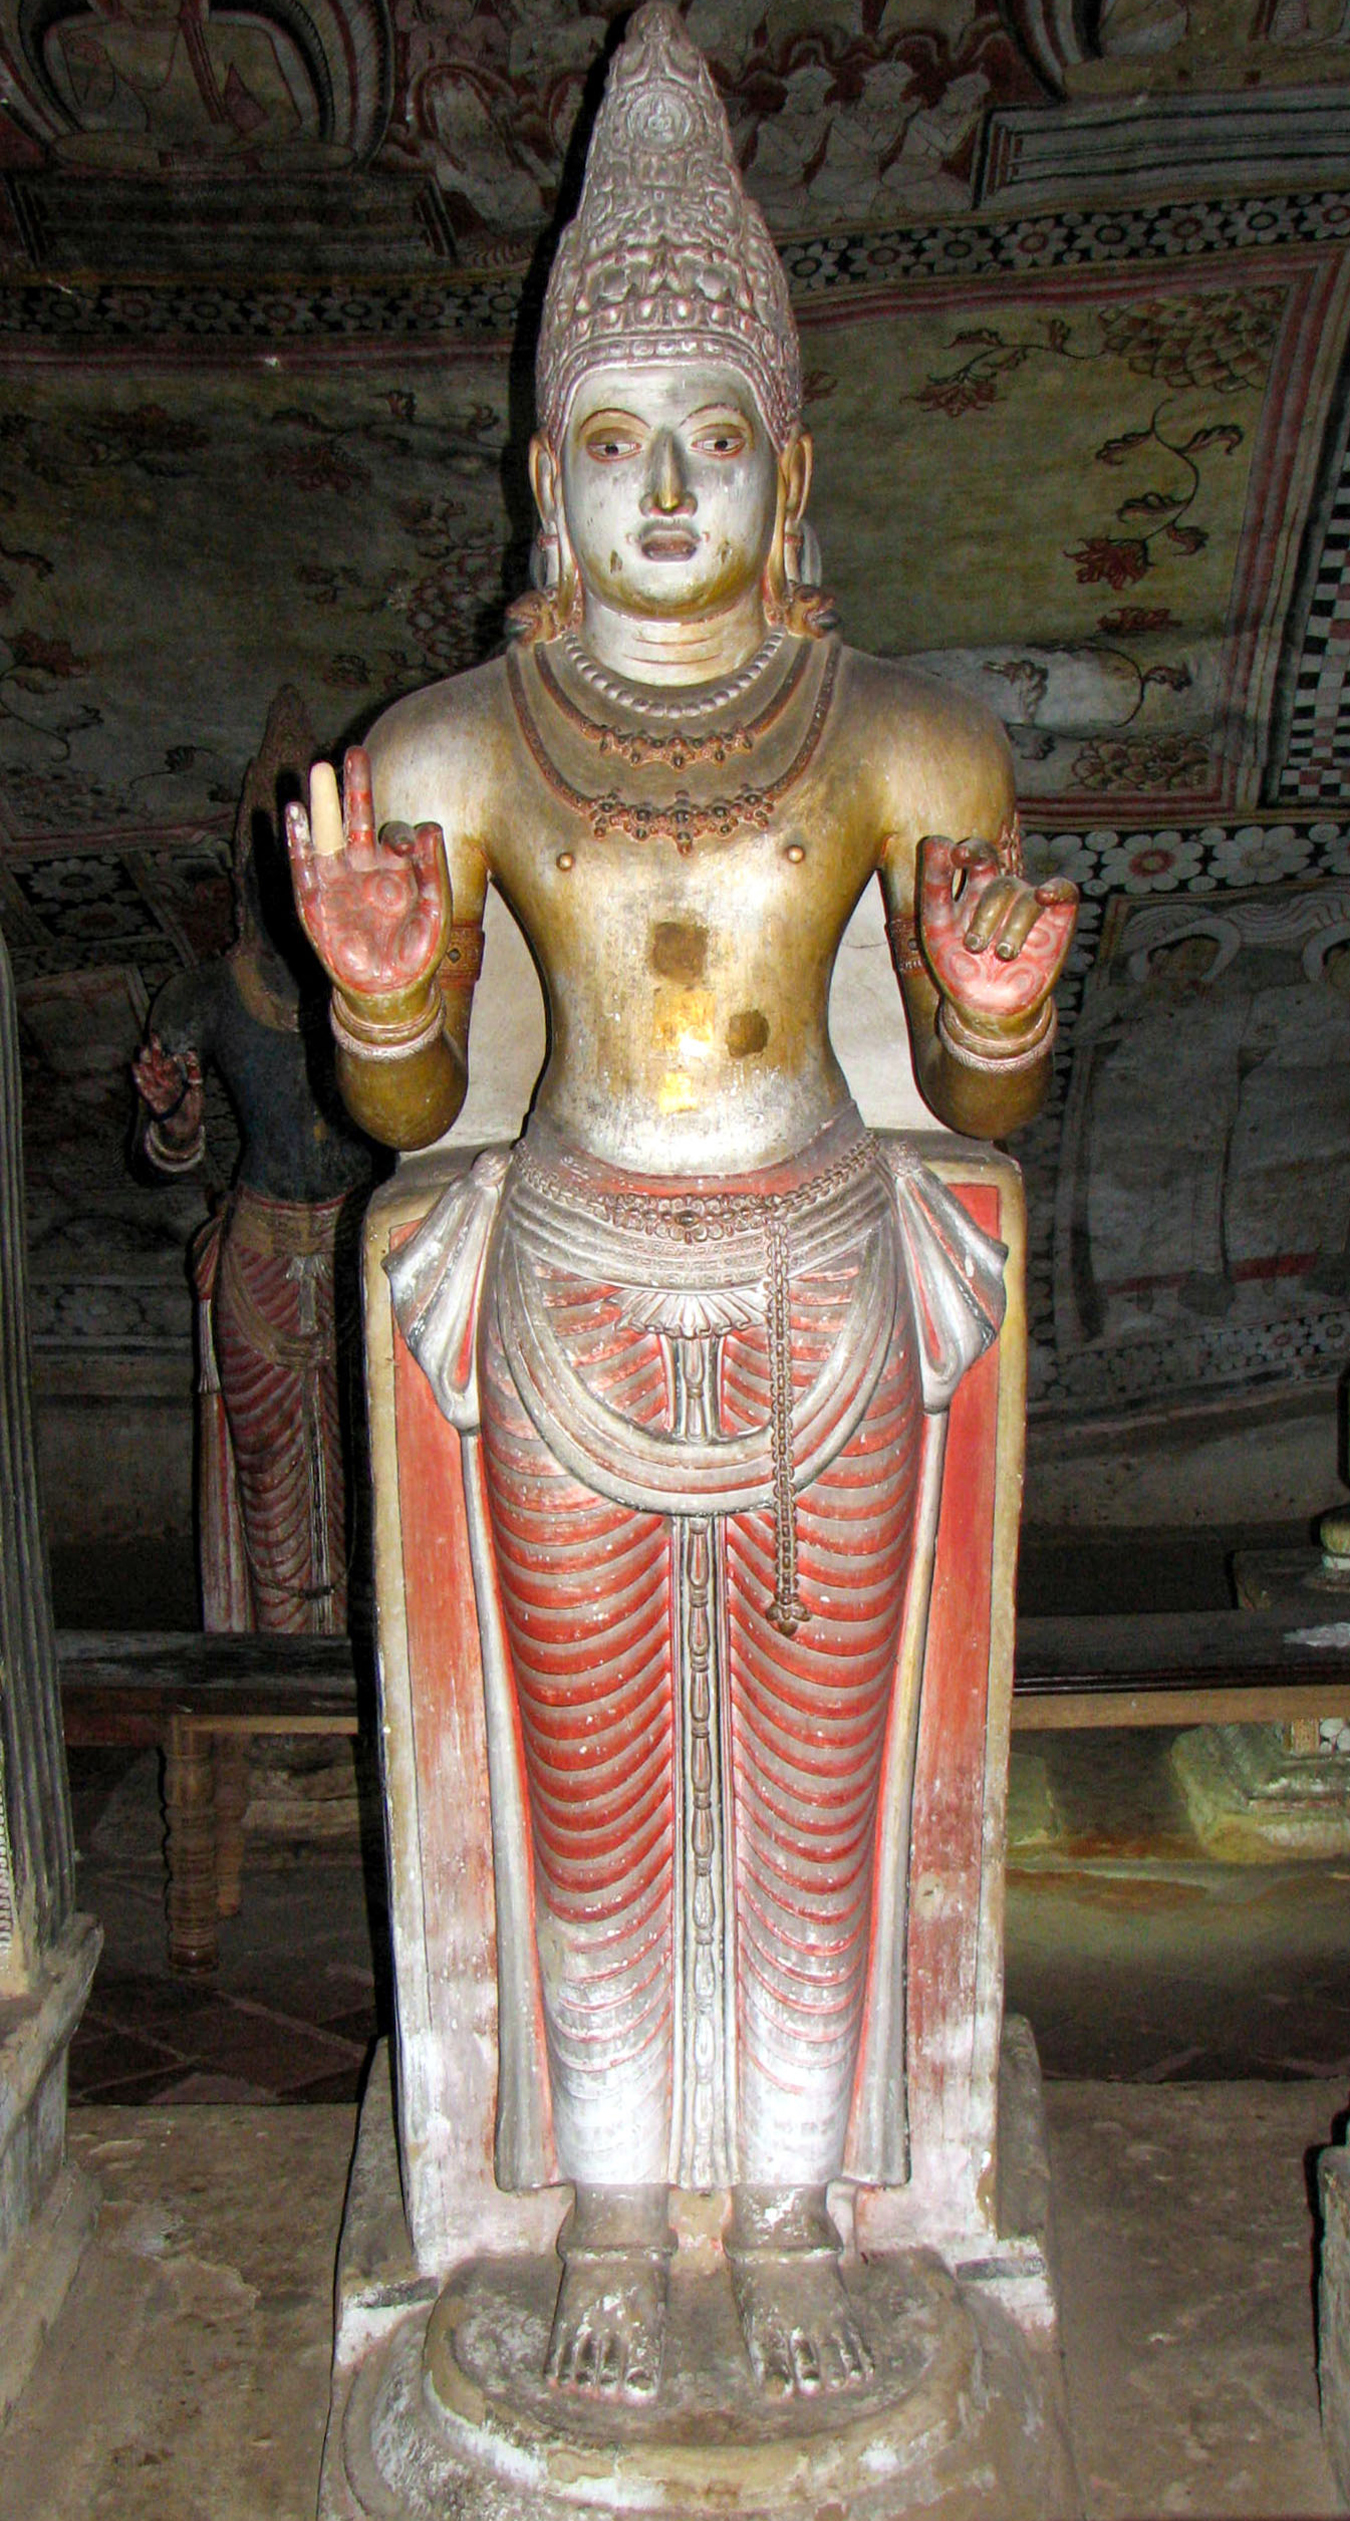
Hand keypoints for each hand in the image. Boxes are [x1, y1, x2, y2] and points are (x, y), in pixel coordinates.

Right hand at [132, 1036, 203, 1141]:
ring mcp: (157, 1091)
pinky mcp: (153, 1101)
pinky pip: (144, 1089)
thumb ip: (193, 1071)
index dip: (160, 1049)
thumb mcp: (196, 1087)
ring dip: (144, 1063)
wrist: (188, 1129)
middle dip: (152, 1052)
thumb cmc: (192, 1108)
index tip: (157, 1037)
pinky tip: (135, 1068)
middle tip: (150, 1038)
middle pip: (155, 1064)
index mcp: (172, 1078)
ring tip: (141, 1050)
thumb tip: (191, 1051)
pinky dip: (140, 1079)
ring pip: (148, 1074)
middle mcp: (162, 1082)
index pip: (165, 1060)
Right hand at [285, 746, 451, 1007]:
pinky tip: (296, 812)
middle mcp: (363, 869)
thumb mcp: (435, 911)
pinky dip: (298, 840)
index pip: (394, 834)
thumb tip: (430, 827)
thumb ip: (433, 870)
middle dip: (355, 786)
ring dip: (324, 803)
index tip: (400, 846)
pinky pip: (303, 866)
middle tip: (353, 752)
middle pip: (356, 819)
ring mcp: (336, 882)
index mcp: (396, 870)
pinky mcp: (313, 901)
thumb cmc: (416, 954)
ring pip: (328, 834)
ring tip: (319, 769)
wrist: (387, 993)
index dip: (399, 835)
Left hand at [917, 836, 1076, 1039]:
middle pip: (1000, 880)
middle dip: (986, 912)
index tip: (958, 856)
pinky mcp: (1058, 920)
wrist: (986, 1010)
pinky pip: (1065, 891)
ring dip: (1011, 927)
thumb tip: (937, 840)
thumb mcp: (936, 925)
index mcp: (975, 889)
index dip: (970, 850)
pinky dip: (1057, 889)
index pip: (977, 855)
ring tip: (1002, 956)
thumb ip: (934, 883)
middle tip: (974, 946)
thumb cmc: (958, 967)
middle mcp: (1005, 893)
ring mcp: (1031, 905)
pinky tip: (1044, 895)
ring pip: (1026, 895)